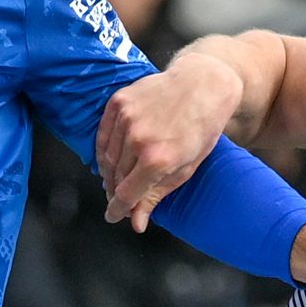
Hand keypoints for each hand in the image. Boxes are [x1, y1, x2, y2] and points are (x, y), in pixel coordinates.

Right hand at [97, 49, 247, 229]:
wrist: (203, 83)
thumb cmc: (201, 127)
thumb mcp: (186, 168)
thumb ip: (156, 195)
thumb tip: (136, 222)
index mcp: (157, 160)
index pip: (125, 195)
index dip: (117, 210)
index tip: (113, 217)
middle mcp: (138, 139)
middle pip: (115, 178)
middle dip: (116, 192)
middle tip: (120, 198)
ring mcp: (126, 118)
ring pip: (107, 158)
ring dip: (110, 174)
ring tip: (116, 179)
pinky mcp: (119, 103)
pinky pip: (102, 135)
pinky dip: (103, 151)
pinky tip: (110, 159)